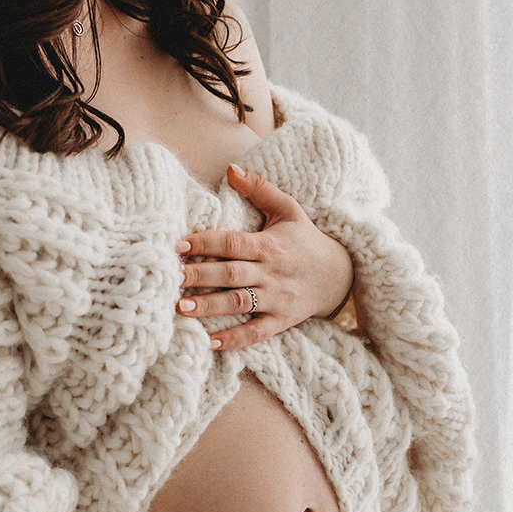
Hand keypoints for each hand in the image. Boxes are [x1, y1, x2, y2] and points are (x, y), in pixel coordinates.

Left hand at [175, 165, 353, 348]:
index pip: (232, 243)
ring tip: (181, 308)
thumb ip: (259, 189)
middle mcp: (271, 272)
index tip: (179, 243)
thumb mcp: (289, 209)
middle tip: (171, 277)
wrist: (341, 275)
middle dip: (199, 276)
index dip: (206, 242)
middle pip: (230, 274)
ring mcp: (276, 299)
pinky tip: (209, 342)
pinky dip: (234, 339)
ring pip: (239, 304)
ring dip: (210, 307)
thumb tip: (231, 169)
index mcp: (268, 244)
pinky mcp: (281, 321)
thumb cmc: (306, 239)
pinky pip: (256, 333)